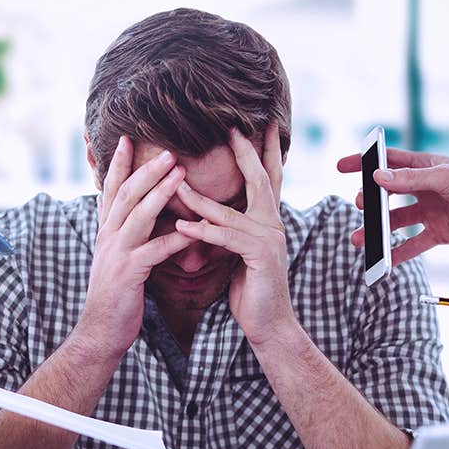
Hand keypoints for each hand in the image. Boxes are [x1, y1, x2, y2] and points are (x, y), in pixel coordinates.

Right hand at [78, 136, 195, 355]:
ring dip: (160, 192)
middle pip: (126, 194)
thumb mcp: (115, 256)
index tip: (127, 138)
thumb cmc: (115, 294)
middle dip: (146, 169)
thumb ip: (123, 233)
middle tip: (168, 149)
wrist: (100, 330)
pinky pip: (155, 251)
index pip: (111, 189)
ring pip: (139, 215)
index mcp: (106, 230)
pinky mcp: (129, 273)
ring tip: (180, 173)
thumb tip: (132, 212)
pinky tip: (194, 229)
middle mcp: (108, 236)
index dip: (118, 163)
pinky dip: (176, 238)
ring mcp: (117, 253)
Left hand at [175, 125, 295, 346]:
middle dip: (246, 152)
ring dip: (199, 198)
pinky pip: (226, 238)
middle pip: (260, 179)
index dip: (264, 150)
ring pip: (230, 211)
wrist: (269, 324)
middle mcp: (273, 224)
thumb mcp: (238, 252)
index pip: (267, 178)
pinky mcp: (259, 257)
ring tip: (175, 183)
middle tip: (232, 128)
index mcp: (268, 220)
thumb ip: (230, 229)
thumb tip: (209, 212)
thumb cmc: (250, 288)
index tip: (259, 124)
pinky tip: (181, 227)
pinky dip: (202, 232)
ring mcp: (269, 239)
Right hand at [336, 149, 448, 262]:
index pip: (388, 162)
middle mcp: (424, 189)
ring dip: (377, 230)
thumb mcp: (445, 178)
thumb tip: (377, 177)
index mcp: (425, 167)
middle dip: (369, 201)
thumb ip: (410, 179)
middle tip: (358, 206)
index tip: (341, 166)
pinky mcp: (439, 232)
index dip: (364, 163)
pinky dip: (398, 253)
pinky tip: (384, 260)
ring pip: (396, 222)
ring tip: (359, 239)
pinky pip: (413, 244)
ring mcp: (430, 211)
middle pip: (388, 194)